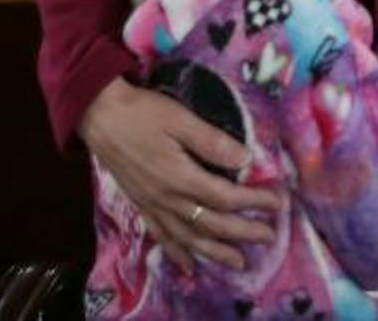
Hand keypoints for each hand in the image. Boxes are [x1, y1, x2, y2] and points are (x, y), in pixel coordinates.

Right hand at [78, 76, 283, 270]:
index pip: (224, 197)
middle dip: (242, 232)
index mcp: (179, 177)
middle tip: (268, 237)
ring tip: (237, 263)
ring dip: (214, 252)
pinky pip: (161, 236)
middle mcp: (166, 198)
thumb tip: (245, 159)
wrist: (100, 116)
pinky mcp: (140, 205)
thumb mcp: (180, 119)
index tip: (277, 203)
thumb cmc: (142, 113)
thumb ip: (212, 142)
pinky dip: (176, 253)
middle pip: (210, 223)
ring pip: (188, 237)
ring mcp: (152, 205)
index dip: (252, 202)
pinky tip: (188, 265)